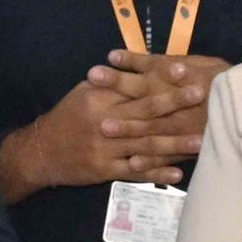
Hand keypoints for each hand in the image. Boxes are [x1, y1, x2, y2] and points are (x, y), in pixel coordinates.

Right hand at [0, 53, 224, 199]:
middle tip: (201, 95)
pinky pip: (135, 172)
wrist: (41, 152)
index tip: (185, 69)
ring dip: (174, 144)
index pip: (134, 84)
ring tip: (201, 140)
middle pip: (144, 112)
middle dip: (174, 103)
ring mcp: (106, 149)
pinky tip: (178, 173)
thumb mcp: (83, 93)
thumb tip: (140, 68)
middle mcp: (104, 122)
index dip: (160, 77)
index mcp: (99, 98)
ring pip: (145, 144)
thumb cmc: (67, 118)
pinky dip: (156, 172)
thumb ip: (110, 83)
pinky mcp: (105, 170)